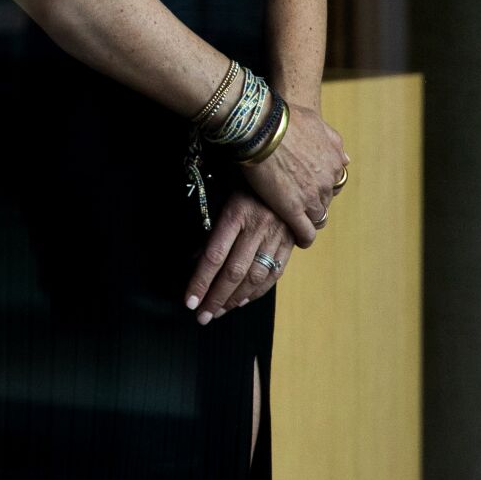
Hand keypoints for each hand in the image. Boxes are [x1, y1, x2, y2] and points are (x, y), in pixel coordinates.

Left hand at [184, 191, 292, 321]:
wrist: (283, 162)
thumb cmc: (245, 178)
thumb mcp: (223, 193)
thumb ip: (211, 227)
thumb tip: (195, 260)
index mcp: (236, 213)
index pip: (214, 256)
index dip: (201, 281)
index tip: (190, 301)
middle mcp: (257, 226)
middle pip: (234, 271)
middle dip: (216, 298)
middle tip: (202, 316)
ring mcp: (277, 234)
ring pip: (255, 276)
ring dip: (235, 299)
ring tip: (219, 312)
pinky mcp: (290, 241)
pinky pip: (275, 273)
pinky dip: (258, 291)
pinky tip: (243, 301)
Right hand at [241, 102, 347, 246]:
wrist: (263, 127)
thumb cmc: (285, 119)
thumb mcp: (317, 123)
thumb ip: (333, 141)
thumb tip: (345, 158)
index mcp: (334, 162)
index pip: (332, 182)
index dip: (319, 185)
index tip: (309, 186)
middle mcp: (327, 181)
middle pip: (325, 199)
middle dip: (314, 201)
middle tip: (299, 201)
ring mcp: (311, 197)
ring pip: (317, 216)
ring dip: (309, 219)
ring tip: (298, 221)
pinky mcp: (292, 209)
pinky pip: (305, 231)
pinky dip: (304, 238)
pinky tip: (299, 240)